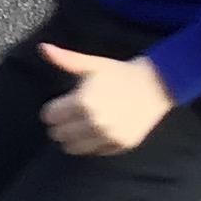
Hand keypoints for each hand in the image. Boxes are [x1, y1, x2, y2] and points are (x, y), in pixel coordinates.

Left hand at [37, 44, 172, 154]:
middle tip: (72, 115)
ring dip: (73, 137)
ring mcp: (109, 135)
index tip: (62, 104)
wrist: (157, 84)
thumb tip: (42, 48)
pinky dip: (92, 144)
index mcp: (83, 101)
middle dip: (61, 124)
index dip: (53, 109)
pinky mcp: (121, 144)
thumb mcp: (92, 65)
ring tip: (83, 124)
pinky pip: (93, 152)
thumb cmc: (120, 73)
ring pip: (71, 148)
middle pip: (57, 134)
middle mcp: (95, 121)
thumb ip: (66, 60)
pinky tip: (99, 130)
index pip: (49, 116)